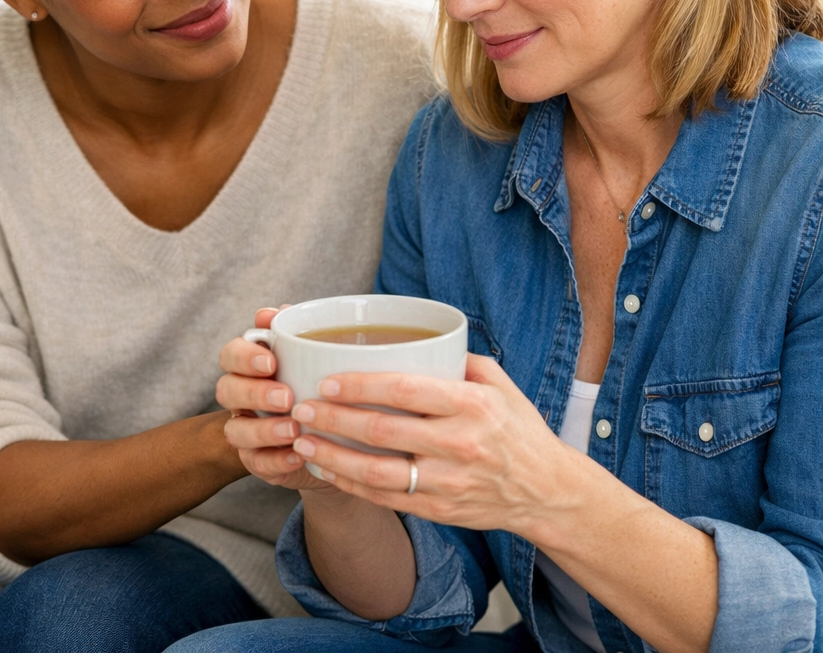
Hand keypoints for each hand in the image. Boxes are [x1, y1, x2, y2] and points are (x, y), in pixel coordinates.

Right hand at [216, 307, 332, 491]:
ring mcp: (246, 430)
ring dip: (263, 431)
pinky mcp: (258, 461)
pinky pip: (257, 464)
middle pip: (226, 390)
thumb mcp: (310, 354)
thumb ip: (293, 332)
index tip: (271, 363)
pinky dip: (277, 461)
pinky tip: (299, 455)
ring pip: (236, 431)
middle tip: (286, 397)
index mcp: (250, 365)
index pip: (231, 354)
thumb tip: (279, 311)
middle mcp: (240, 397)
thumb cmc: (314, 381)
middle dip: (254, 393)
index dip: (245, 358)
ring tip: (294, 429)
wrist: (328, 431)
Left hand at [285, 353, 580, 536]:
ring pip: (377, 472)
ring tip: (301, 441)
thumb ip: (456, 360)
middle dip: (333, 419)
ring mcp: (449, 482)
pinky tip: (327, 469)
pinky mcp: (440, 510)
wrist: (548, 491)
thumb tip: (410, 338)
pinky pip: (386, 499)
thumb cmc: (517, 428)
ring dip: (332, 456)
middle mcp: (460, 445)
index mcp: (472, 405)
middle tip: (300, 408)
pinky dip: (351, 485)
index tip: (327, 381)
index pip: (405, 391)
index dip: (361, 386)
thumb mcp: (497, 383)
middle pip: (382, 432)